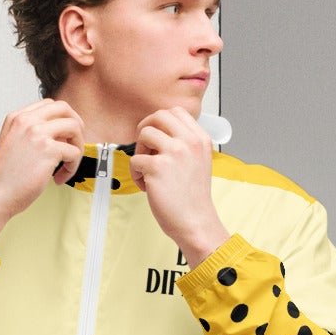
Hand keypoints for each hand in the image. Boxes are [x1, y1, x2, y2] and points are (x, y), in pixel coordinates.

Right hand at [0, 100, 85, 251]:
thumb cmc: (4, 179)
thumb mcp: (13, 145)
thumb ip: (32, 134)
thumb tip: (60, 136)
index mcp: (17, 118)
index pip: (49, 105)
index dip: (62, 120)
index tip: (64, 137)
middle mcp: (27, 120)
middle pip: (64, 109)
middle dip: (76, 125)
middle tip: (74, 145)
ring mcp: (37, 133)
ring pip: (74, 127)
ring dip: (77, 146)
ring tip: (68, 164)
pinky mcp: (48, 149)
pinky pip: (74, 152)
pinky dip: (72, 167)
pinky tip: (59, 178)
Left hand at [129, 108, 228, 265]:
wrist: (196, 222)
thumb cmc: (193, 198)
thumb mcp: (199, 161)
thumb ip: (185, 144)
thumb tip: (160, 134)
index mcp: (200, 139)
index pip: (176, 112)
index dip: (160, 121)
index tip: (155, 136)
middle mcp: (189, 141)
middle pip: (158, 116)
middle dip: (146, 129)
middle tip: (144, 148)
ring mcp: (174, 152)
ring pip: (144, 133)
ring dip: (140, 151)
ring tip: (147, 170)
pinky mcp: (157, 167)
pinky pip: (135, 160)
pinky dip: (136, 174)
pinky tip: (147, 186)